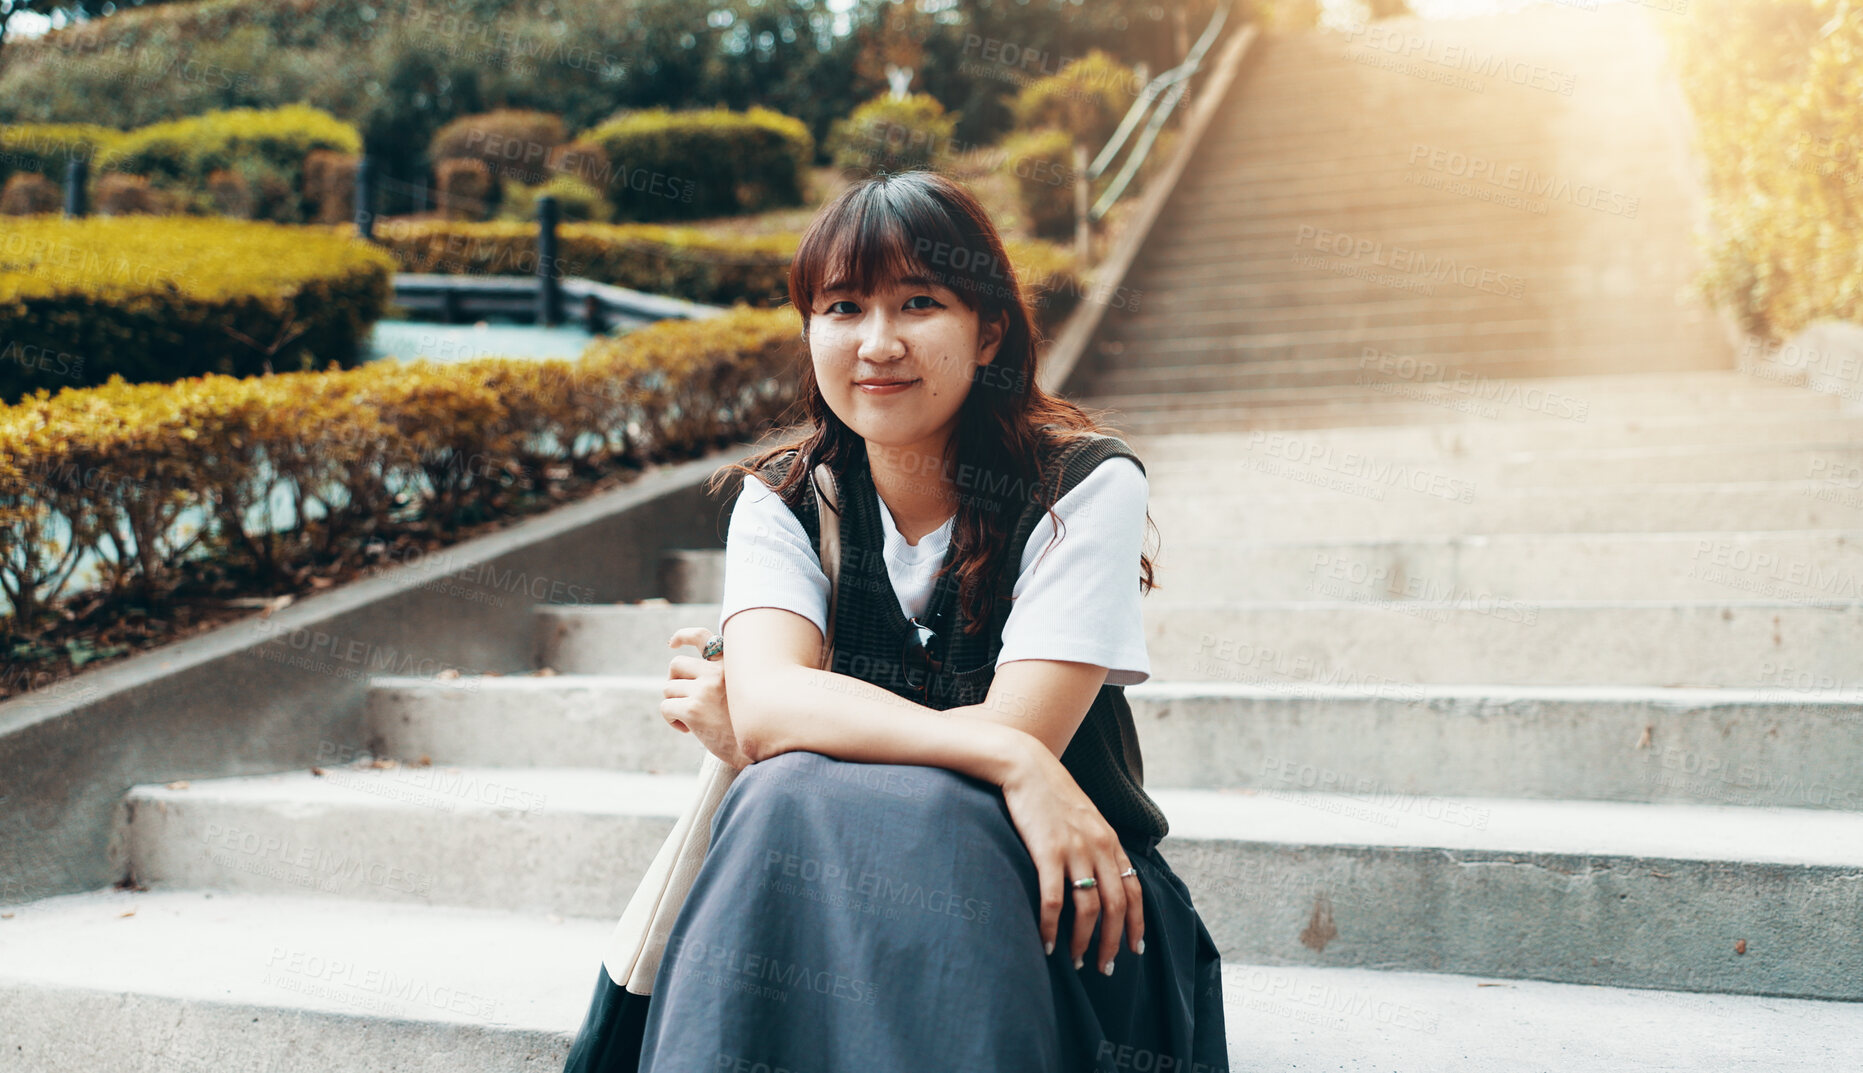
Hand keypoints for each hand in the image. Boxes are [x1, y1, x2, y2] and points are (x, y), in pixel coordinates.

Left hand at [663, 626, 753, 770]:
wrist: (764, 750)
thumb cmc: (753, 727)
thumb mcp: (744, 694)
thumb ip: (723, 681)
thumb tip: (690, 679)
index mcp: (731, 665)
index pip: (702, 637)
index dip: (683, 636)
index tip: (673, 644)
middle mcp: (717, 672)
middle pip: (677, 665)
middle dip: (674, 681)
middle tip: (683, 699)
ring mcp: (705, 689)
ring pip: (668, 688)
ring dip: (675, 704)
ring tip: (692, 720)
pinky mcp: (693, 709)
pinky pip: (666, 707)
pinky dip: (672, 720)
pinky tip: (688, 730)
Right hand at [998, 739, 1143, 975]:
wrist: (1024, 765)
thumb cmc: (1049, 793)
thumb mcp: (1083, 816)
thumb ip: (1094, 844)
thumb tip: (1097, 876)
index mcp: (1109, 840)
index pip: (1134, 890)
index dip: (1136, 923)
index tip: (1135, 949)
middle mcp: (1098, 847)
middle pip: (1116, 906)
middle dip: (1113, 942)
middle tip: (1105, 967)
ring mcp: (1074, 850)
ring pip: (1089, 909)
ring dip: (1084, 941)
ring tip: (1077, 960)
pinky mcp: (1047, 851)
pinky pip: (1054, 900)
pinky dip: (1052, 928)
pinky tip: (1047, 944)